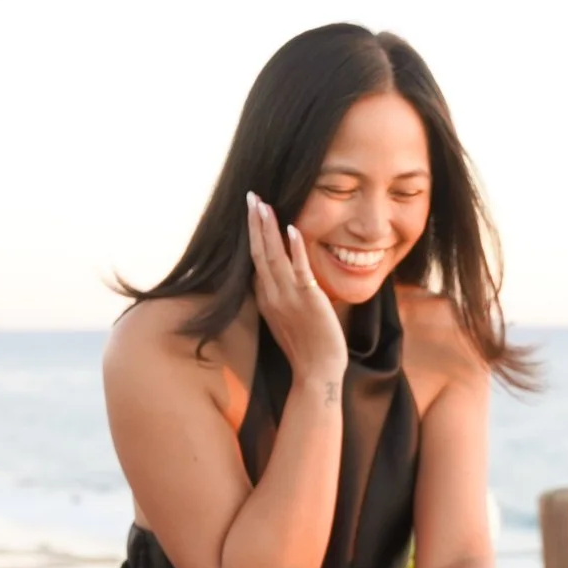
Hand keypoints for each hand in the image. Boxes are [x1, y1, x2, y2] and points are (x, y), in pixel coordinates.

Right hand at [247, 192, 347, 382]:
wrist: (317, 371)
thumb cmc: (307, 346)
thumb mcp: (286, 317)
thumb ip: (281, 296)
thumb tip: (282, 279)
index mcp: (265, 298)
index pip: (256, 260)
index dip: (253, 235)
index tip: (252, 212)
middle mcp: (271, 295)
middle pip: (259, 252)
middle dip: (254, 223)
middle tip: (251, 196)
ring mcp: (288, 297)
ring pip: (273, 256)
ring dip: (268, 228)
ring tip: (262, 204)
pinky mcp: (307, 299)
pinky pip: (299, 269)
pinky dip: (294, 248)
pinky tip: (292, 228)